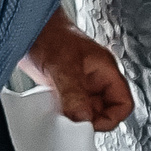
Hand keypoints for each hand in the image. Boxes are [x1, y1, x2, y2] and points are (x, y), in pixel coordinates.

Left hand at [21, 13, 132, 132]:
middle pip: (105, 111)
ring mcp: (80, 84)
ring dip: (74, 116)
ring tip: (61, 111)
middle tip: (73, 120)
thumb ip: (75, 93)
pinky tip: (51, 107)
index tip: (91, 124)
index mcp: (106, 70)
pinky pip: (70, 107)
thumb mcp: (64, 65)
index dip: (111, 118)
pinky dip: (62, 112)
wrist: (27, 26)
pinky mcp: (64, 87)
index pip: (123, 103)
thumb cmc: (49, 34)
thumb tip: (83, 118)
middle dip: (90, 119)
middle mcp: (96, 79)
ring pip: (86, 110)